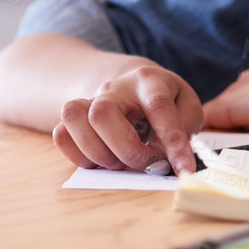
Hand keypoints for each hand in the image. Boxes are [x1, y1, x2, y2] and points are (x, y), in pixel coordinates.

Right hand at [54, 61, 203, 172]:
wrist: (131, 88)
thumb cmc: (165, 100)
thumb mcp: (186, 106)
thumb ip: (184, 127)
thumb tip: (164, 153)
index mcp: (148, 81)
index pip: (158, 107)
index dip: (173, 141)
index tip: (183, 167)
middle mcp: (114, 88)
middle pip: (102, 113)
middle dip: (126, 149)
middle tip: (147, 164)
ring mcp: (90, 101)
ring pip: (74, 119)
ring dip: (99, 153)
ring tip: (120, 163)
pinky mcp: (74, 119)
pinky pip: (61, 134)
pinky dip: (79, 156)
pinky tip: (101, 162)